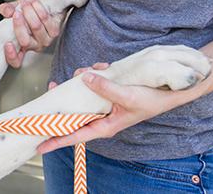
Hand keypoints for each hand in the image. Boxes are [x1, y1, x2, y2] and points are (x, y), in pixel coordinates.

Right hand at [0, 0, 63, 67]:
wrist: (43, 6)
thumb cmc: (26, 12)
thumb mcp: (13, 11)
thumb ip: (7, 10)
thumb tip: (6, 11)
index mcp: (21, 47)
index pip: (15, 61)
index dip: (11, 55)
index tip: (7, 43)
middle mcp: (34, 46)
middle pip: (25, 41)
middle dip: (19, 25)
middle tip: (16, 13)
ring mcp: (45, 40)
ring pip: (36, 28)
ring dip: (29, 12)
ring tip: (25, 3)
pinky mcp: (54, 32)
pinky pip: (45, 20)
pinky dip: (38, 9)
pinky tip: (34, 2)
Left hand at [37, 63, 184, 153]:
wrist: (172, 88)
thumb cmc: (153, 99)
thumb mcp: (129, 96)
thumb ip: (105, 89)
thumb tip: (85, 78)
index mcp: (105, 125)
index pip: (76, 135)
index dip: (57, 140)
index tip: (40, 145)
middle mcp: (102, 115)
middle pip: (74, 112)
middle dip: (64, 99)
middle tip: (54, 86)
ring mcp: (104, 102)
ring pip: (82, 92)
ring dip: (83, 79)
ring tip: (91, 70)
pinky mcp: (109, 89)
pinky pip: (95, 80)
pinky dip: (96, 72)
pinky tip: (104, 66)